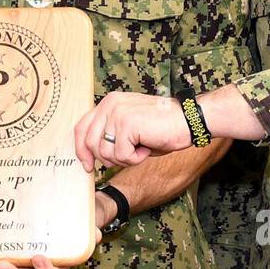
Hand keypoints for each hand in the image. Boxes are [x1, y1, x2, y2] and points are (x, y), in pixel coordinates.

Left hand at [0, 195, 108, 268]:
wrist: (78, 209)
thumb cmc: (83, 221)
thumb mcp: (90, 225)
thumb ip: (92, 231)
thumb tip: (95, 235)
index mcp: (63, 260)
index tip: (38, 259)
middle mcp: (46, 260)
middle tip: (2, 265)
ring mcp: (32, 251)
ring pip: (18, 265)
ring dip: (6, 266)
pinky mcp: (22, 242)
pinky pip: (11, 249)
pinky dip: (0, 249)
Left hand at [74, 91, 190, 171]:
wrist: (188, 121)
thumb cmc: (162, 127)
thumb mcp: (130, 128)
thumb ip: (110, 134)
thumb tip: (92, 155)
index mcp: (109, 103)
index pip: (82, 127)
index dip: (81, 149)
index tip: (87, 165)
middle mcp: (110, 105)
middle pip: (90, 143)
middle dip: (106, 158)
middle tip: (127, 157)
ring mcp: (117, 113)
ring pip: (105, 152)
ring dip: (124, 158)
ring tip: (141, 148)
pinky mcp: (127, 123)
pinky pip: (121, 155)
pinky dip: (135, 159)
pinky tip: (147, 148)